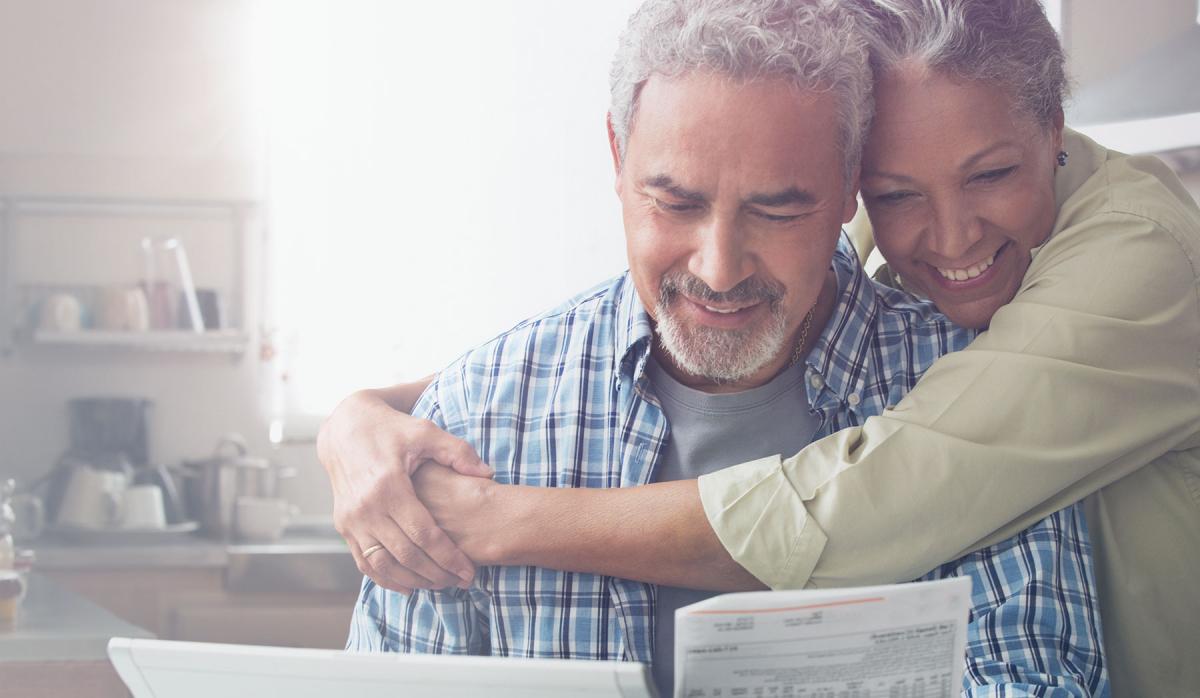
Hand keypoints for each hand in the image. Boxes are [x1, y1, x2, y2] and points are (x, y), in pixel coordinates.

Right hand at [318, 388, 493, 593]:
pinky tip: (408, 586)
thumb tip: (487, 474)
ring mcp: (351, 520)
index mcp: (388, 486)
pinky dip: (385, 579)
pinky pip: (364, 562)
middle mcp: (366, 508)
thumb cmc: (390, 429)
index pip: (424, 534)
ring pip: (384, 565)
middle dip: (436, 574)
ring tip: (440, 585)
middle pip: (405, 555)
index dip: (448, 556)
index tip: (468, 570)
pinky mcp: (343, 526)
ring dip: (413, 581)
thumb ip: (458, 452)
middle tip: (460, 581)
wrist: (345, 429)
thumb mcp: (425, 431)